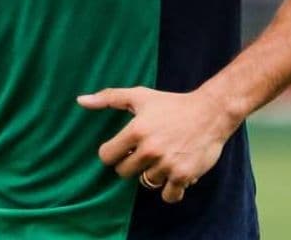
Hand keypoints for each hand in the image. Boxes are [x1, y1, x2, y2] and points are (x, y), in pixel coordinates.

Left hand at [76, 87, 238, 203]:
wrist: (210, 112)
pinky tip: (173, 176)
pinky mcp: (184, 175)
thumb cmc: (171, 104)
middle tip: (143, 153)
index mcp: (135, 131)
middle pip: (124, 172)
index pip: (107, 156)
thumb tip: (80, 101)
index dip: (112, 154)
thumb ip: (108, 98)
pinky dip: (170, 190)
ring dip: (152, 174)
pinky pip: (168, 196)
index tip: (123, 149)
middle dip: (130, 164)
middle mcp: (149, 149)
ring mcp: (167, 164)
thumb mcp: (139, 96)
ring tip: (161, 160)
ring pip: (146, 183)